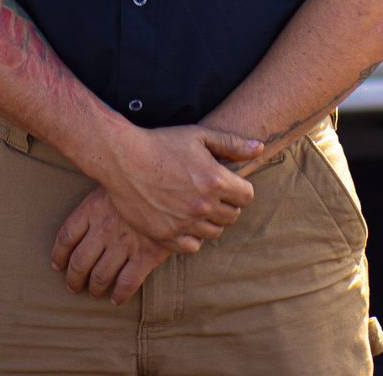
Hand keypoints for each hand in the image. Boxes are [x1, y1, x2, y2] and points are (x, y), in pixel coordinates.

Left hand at [52, 188, 174, 304]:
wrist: (174, 185)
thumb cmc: (142, 179)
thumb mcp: (113, 182)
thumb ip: (99, 198)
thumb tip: (88, 209)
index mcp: (92, 208)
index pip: (66, 236)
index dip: (59, 254)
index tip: (57, 265)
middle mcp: (104, 229)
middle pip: (79, 262)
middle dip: (74, 279)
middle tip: (73, 286)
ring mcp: (124, 244)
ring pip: (100, 276)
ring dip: (94, 289)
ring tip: (94, 293)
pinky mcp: (145, 255)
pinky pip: (126, 283)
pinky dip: (119, 295)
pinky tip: (116, 298)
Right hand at [98, 124, 260, 251]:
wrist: (123, 159)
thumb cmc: (161, 143)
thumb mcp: (199, 136)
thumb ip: (232, 144)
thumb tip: (259, 148)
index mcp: (216, 181)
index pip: (247, 196)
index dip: (239, 189)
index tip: (227, 184)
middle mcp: (203, 206)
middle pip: (232, 216)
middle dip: (226, 205)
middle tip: (209, 194)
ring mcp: (184, 223)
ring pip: (214, 232)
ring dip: (210, 221)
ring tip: (195, 206)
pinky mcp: (166, 235)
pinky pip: (192, 246)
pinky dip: (192, 236)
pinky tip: (183, 221)